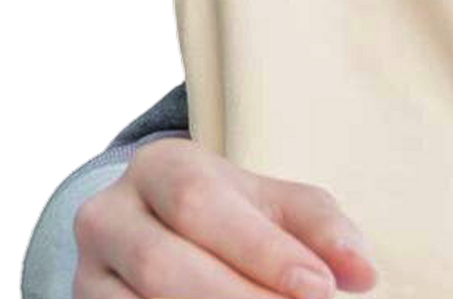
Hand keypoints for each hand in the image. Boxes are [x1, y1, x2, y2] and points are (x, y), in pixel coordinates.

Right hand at [71, 137, 376, 298]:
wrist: (160, 230)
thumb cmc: (234, 216)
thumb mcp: (277, 206)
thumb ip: (322, 230)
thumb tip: (363, 273)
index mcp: (162, 167)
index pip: (204, 205)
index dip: (262, 252)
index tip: (320, 288)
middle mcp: (110, 214)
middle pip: (164, 264)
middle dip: (237, 296)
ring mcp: (89, 270)